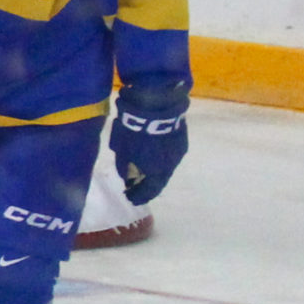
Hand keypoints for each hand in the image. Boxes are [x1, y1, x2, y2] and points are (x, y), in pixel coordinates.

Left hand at [110, 77, 189, 203]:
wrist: (155, 104)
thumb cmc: (133, 130)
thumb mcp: (122, 150)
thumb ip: (124, 168)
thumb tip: (128, 179)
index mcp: (158, 170)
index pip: (151, 190)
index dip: (140, 196)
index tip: (131, 198)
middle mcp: (172, 164)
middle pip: (160, 179)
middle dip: (147, 185)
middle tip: (135, 187)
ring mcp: (179, 151)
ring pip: (166, 166)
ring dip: (154, 171)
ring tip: (142, 171)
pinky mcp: (181, 138)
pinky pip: (169, 154)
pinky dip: (160, 159)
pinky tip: (152, 155)